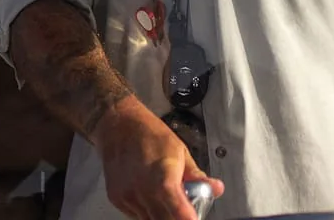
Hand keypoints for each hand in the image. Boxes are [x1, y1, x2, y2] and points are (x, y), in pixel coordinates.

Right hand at [91, 97, 223, 219]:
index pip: (179, 212)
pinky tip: (149, 194)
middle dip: (176, 217)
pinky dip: (147, 210)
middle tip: (183, 209)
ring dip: (162, 214)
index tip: (194, 218)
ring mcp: (128, 197)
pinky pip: (137, 215)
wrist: (118, 123)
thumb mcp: (179, 150)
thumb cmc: (150, 133)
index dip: (188, 218)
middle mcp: (144, 191)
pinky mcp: (117, 199)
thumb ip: (196, 175)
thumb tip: (216, 188)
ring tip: (164, 196)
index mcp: (163, 178)